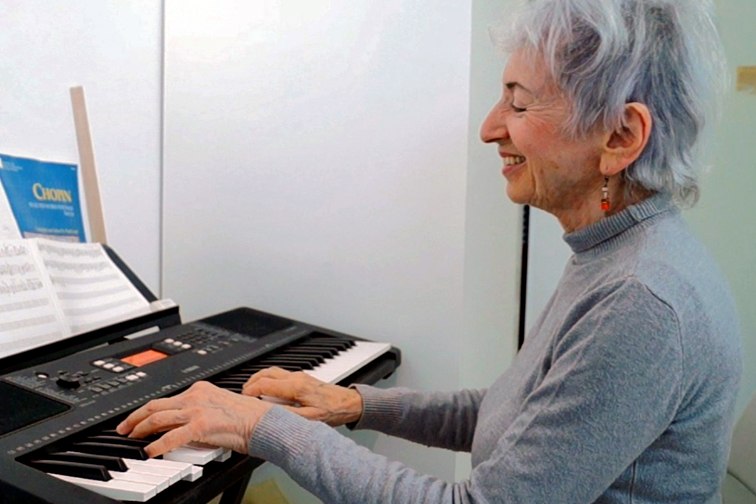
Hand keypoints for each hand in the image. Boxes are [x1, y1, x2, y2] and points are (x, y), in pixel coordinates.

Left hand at [116, 381, 272, 456]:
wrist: (263, 422)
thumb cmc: (248, 418)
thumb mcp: (218, 407)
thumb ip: (198, 412)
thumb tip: (180, 425)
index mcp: (201, 389)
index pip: (167, 398)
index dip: (148, 409)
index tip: (138, 418)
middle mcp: (196, 396)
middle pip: (156, 404)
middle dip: (135, 417)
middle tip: (124, 428)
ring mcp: (197, 409)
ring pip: (158, 417)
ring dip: (140, 429)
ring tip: (131, 438)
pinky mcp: (201, 425)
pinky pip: (171, 436)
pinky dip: (156, 444)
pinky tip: (149, 451)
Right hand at [242, 367, 362, 425]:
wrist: (349, 403)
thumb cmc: (332, 411)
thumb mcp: (309, 419)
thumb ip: (288, 416)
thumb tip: (270, 415)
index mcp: (296, 387)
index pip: (265, 385)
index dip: (251, 391)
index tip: (244, 399)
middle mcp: (296, 378)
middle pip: (266, 373)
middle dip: (251, 382)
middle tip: (244, 394)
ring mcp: (299, 376)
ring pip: (272, 371)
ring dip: (259, 379)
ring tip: (252, 390)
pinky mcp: (302, 377)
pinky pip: (280, 374)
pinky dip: (268, 379)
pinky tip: (267, 389)